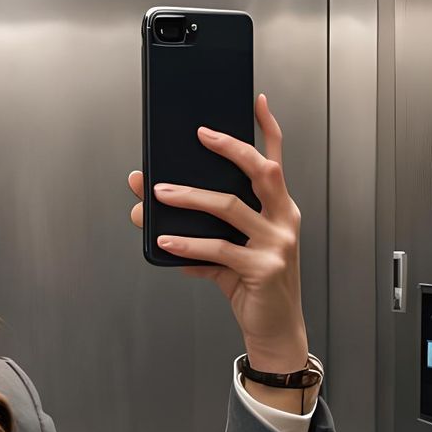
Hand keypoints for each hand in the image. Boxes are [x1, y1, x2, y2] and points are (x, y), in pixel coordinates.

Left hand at [128, 93, 309, 372]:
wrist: (274, 331)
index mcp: (279, 209)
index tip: (257, 100)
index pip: (276, 160)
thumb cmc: (252, 287)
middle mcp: (284, 220)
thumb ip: (194, 227)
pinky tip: (165, 241)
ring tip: (159, 192)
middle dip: (230, 147)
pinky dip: (187, 244)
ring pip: (229, 206)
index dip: (268, 129)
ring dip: (190, 196)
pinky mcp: (263, 269)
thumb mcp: (226, 253)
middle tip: (200, 135)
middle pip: (261, 171)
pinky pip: (219, 249)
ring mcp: (277, 244)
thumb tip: (146, 204)